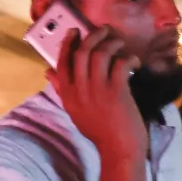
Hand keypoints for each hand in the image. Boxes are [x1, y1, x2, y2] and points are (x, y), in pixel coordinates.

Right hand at [48, 25, 145, 180]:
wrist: (118, 150)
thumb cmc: (99, 131)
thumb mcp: (75, 111)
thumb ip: (62, 90)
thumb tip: (47, 71)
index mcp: (68, 95)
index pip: (61, 62)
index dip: (67, 43)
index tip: (74, 31)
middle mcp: (80, 90)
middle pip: (82, 52)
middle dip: (93, 35)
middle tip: (104, 30)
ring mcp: (97, 90)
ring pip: (100, 53)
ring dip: (112, 43)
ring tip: (120, 43)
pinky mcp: (117, 92)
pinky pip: (120, 63)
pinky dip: (128, 58)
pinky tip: (134, 62)